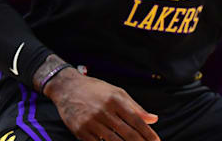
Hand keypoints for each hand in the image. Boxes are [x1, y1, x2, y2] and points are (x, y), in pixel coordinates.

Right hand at [44, 68, 159, 140]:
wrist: (67, 88)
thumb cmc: (96, 90)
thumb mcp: (117, 93)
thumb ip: (135, 107)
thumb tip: (153, 119)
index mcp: (116, 99)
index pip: (136, 120)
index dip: (148, 133)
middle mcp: (104, 110)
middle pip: (127, 133)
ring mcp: (91, 122)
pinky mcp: (80, 131)